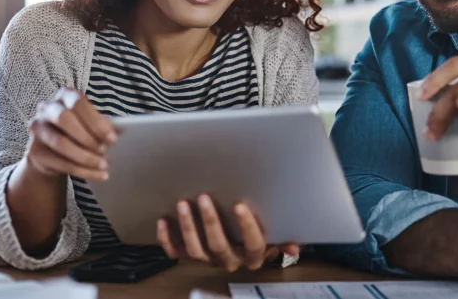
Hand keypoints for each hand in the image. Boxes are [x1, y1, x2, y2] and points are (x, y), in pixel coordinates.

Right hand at [24, 87, 116, 181]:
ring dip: (85, 157)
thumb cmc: (78, 130)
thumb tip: (122, 131)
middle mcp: (47, 108)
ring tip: (103, 165)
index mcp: (64, 95)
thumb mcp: (91, 123)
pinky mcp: (34, 151)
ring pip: (60, 143)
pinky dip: (82, 171)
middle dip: (87, 138)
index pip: (78, 103)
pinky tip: (97, 175)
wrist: (53, 149)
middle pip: (64, 120)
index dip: (96, 121)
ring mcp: (37, 129)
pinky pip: (59, 163)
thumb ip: (104, 124)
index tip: (112, 138)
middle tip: (105, 151)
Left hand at [156, 194, 299, 271]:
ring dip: (188, 227)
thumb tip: (294, 244)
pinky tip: (163, 221)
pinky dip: (167, 239)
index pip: (253, 244)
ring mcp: (208, 259)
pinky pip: (176, 252)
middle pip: (219, 247)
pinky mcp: (190, 255)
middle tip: (204, 198)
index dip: (247, 227)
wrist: (239, 246)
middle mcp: (230, 260)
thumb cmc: (256, 233)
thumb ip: (284, 236)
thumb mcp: (274, 234)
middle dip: (210, 222)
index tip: (240, 206)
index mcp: (252, 255)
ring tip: (183, 204)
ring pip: (196, 250)